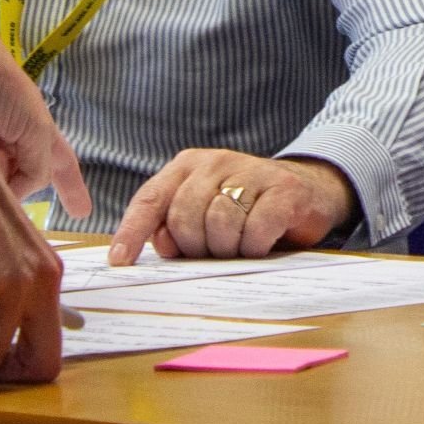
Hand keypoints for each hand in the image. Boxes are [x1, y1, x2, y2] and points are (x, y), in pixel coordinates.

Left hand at [0, 15, 91, 216]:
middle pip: (22, 182)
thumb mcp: (34, 126)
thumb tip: (18, 196)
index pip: (62, 165)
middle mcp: (11, 143)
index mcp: (36, 132)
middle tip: (9, 218)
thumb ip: (38, 164)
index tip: (82, 211)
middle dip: (16, 197)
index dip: (73, 187)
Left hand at [108, 150, 357, 263]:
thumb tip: (161, 244)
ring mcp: (252, 171)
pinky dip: (255, 247)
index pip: (151, 198)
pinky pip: (255, 231)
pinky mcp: (283, 190)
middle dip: (195, 246)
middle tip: (214, 251)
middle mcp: (217, 161)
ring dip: (228, 249)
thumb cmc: (242, 210)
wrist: (305, 192)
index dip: (132, 230)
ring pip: (220, 225)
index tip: (118, 262)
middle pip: (185, 217)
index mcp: (188, 165)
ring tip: (240, 245)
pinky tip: (262, 242)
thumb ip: (174, 228)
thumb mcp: (202, 216)